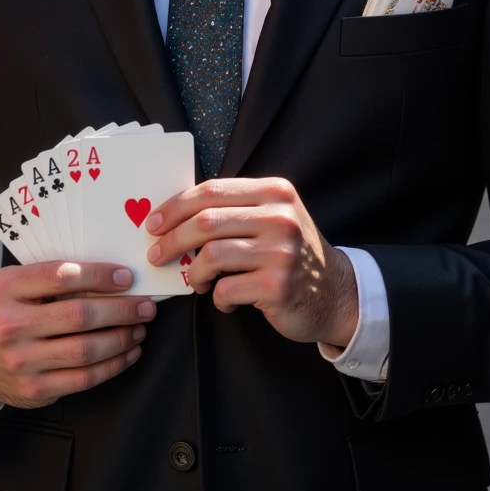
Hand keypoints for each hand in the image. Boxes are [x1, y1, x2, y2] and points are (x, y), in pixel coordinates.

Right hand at [0, 262, 155, 407]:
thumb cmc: (5, 311)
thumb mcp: (14, 285)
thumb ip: (51, 277)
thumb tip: (112, 275)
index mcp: (4, 289)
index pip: (61, 276)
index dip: (100, 276)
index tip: (126, 277)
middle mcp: (8, 325)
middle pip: (79, 315)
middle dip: (121, 309)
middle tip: (145, 305)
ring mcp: (20, 361)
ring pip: (86, 349)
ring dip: (122, 338)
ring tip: (139, 327)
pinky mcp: (33, 389)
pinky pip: (84, 378)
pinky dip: (114, 365)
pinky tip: (127, 352)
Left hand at [144, 178, 358, 348]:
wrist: (336, 293)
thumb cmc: (291, 255)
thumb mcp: (272, 219)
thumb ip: (234, 211)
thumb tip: (173, 218)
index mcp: (275, 192)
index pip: (213, 190)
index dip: (176, 206)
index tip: (153, 223)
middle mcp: (280, 217)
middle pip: (206, 221)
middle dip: (172, 239)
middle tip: (156, 254)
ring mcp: (281, 251)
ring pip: (211, 255)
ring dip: (194, 272)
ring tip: (196, 281)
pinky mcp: (278, 285)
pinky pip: (226, 289)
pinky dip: (218, 297)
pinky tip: (226, 299)